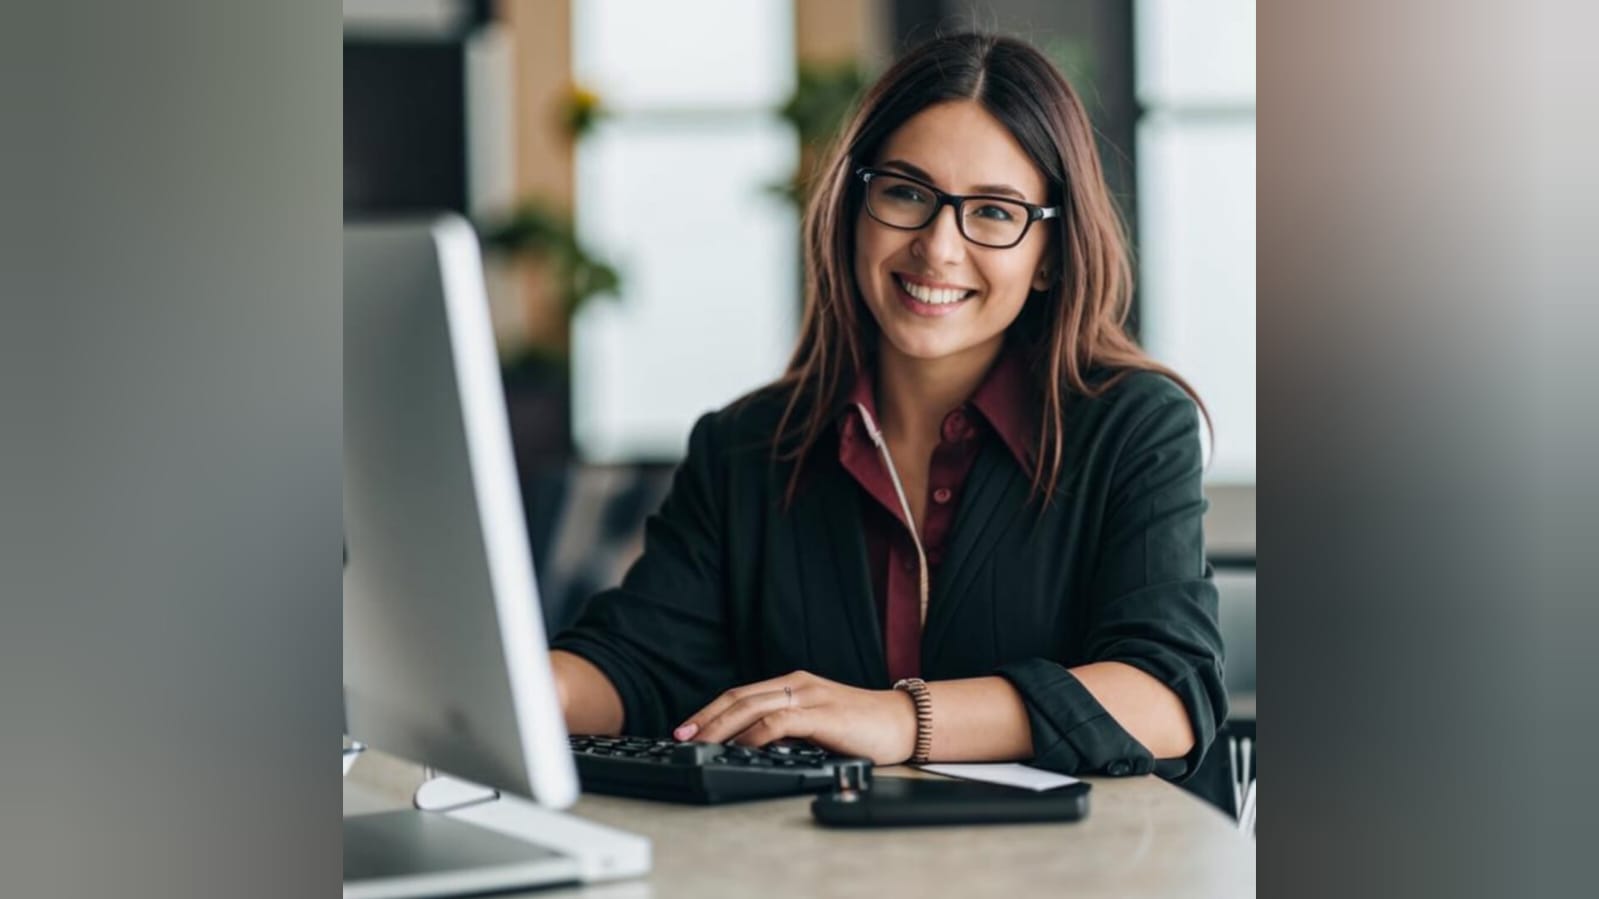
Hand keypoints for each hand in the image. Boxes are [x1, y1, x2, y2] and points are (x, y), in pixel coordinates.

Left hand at [673, 670, 917, 764]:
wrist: (904, 723)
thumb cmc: (864, 727)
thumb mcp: (817, 724)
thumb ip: (788, 729)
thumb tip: (751, 746)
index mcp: (794, 685)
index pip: (741, 695)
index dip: (711, 711)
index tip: (688, 729)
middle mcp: (797, 685)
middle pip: (738, 698)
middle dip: (706, 718)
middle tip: (681, 736)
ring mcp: (809, 697)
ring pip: (751, 707)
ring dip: (721, 727)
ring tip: (700, 743)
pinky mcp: (822, 714)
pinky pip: (778, 722)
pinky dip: (754, 734)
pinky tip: (740, 747)